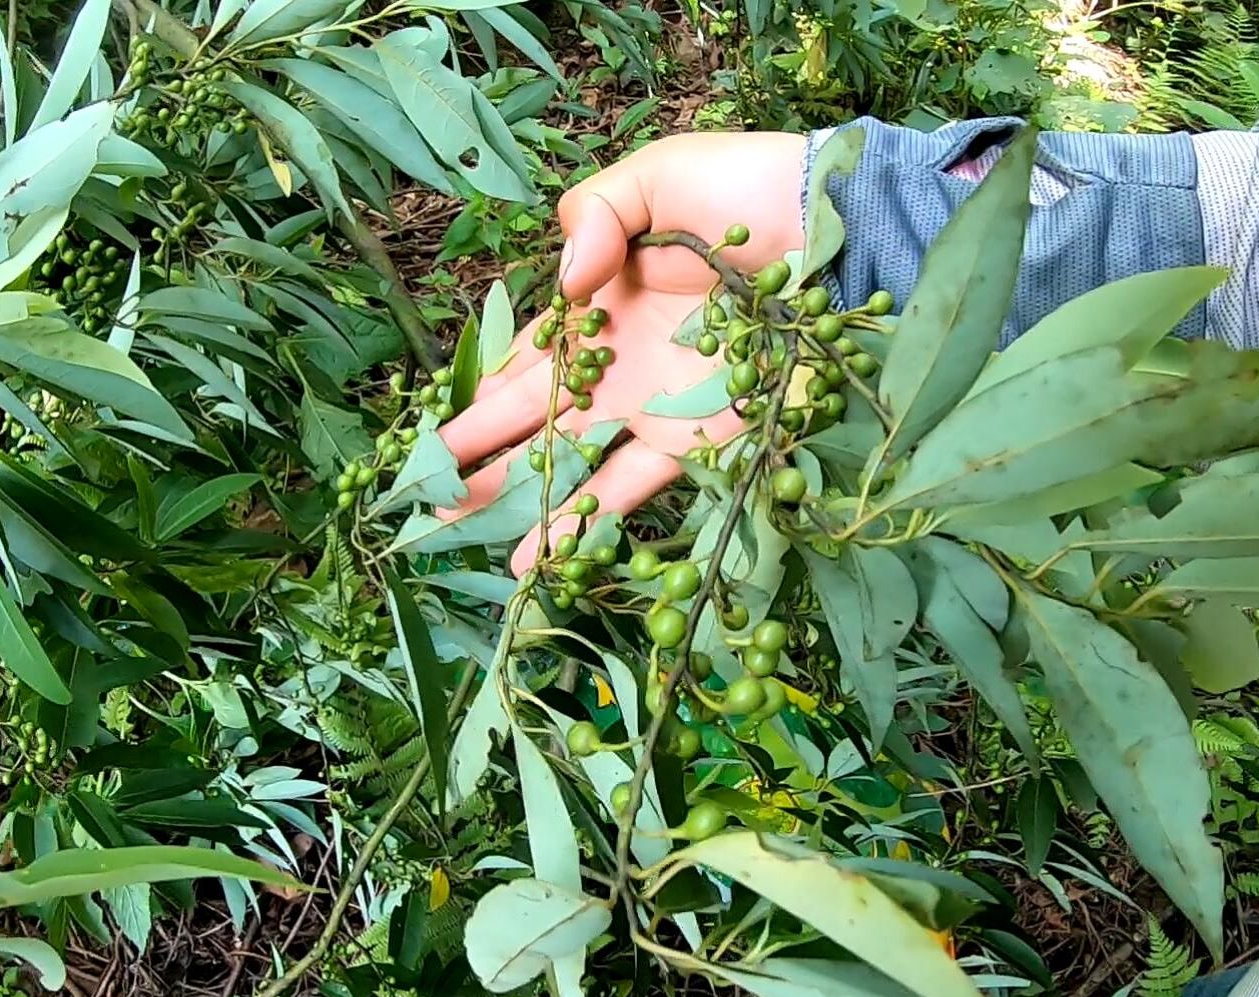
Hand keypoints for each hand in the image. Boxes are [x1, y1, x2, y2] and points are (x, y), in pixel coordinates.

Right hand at [436, 132, 807, 572]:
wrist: (836, 227)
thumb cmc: (744, 190)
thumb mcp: (652, 176)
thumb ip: (592, 216)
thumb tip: (564, 285)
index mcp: (599, 303)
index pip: (526, 357)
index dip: (481, 392)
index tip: (433, 433)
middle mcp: (620, 362)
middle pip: (535, 417)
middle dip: (480, 454)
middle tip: (422, 494)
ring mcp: (657, 404)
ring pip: (571, 460)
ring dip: (517, 496)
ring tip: (458, 529)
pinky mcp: (701, 437)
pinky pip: (634, 485)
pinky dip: (585, 521)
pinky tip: (535, 557)